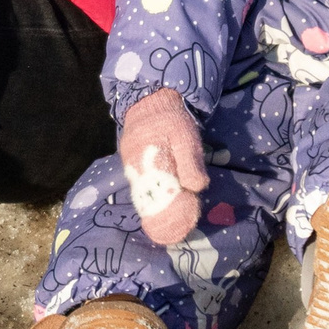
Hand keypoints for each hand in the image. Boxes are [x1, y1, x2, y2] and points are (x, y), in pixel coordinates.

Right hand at [119, 88, 210, 244]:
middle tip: (181, 229)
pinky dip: (154, 198)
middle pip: (147, 199)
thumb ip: (190, 161)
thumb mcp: (185, 136)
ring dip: (158, 208)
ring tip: (175, 223)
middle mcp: (134, 168)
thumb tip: (197, 188)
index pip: (156, 195)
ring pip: (144, 195)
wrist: (152, 99)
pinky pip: (142, 187)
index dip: (169, 212)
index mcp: (145, 161)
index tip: (183, 224)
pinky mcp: (134, 166)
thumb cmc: (171, 118)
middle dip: (162, 215)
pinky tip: (165, 206)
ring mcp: (131, 167)